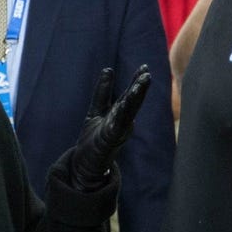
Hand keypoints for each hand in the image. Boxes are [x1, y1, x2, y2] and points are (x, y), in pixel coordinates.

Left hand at [68, 66, 150, 191]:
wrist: (84, 164)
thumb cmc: (93, 138)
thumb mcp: (96, 110)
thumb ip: (102, 92)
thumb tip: (108, 69)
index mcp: (121, 114)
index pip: (130, 95)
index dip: (136, 81)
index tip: (144, 67)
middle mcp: (123, 122)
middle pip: (133, 102)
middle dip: (140, 88)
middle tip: (146, 74)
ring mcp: (118, 132)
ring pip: (128, 113)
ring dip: (134, 99)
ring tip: (139, 85)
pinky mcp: (109, 141)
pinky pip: (116, 126)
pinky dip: (121, 116)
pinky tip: (123, 104)